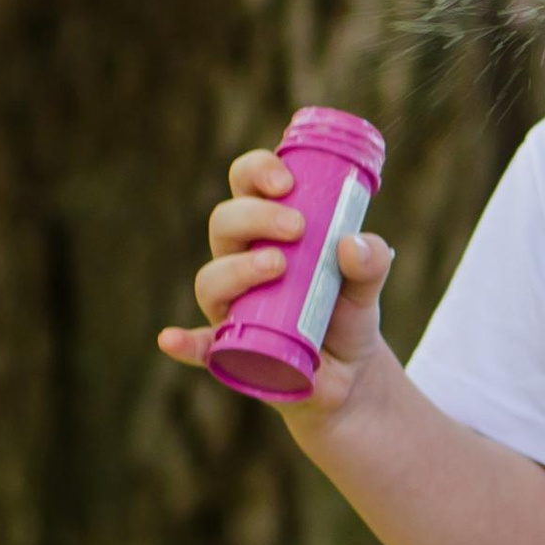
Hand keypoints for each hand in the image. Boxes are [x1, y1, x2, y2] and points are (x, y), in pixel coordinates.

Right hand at [156, 146, 392, 417]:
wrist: (351, 372)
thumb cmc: (345, 312)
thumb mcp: (367, 285)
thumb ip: (371, 263)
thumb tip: (353, 244)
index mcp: (266, 231)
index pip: (246, 186)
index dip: (257, 172)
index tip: (286, 181)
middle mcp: (238, 260)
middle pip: (224, 224)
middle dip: (255, 216)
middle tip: (297, 226)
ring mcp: (231, 305)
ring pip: (211, 279)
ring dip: (237, 269)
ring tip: (277, 266)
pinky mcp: (230, 351)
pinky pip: (199, 347)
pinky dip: (184, 343)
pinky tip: (173, 339)